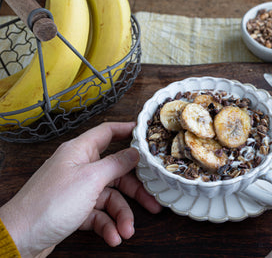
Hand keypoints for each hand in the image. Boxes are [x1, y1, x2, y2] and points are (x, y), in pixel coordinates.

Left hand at [0, 122, 161, 256]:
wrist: (21, 238)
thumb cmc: (50, 203)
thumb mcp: (90, 179)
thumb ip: (116, 164)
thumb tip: (134, 153)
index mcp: (80, 151)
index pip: (107, 133)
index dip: (127, 131)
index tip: (146, 136)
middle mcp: (80, 168)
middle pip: (116, 172)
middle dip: (135, 191)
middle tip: (152, 201)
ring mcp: (78, 189)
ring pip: (110, 198)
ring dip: (121, 215)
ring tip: (127, 231)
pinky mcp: (76, 209)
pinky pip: (99, 214)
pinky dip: (108, 225)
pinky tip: (113, 237)